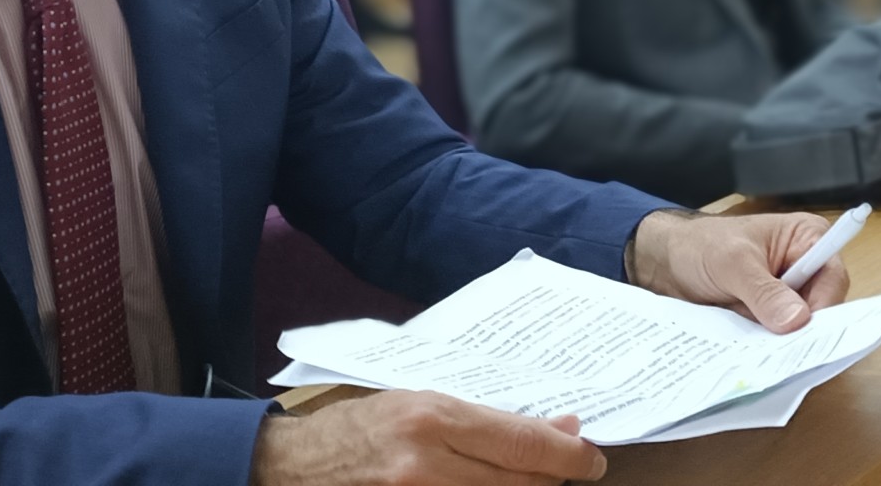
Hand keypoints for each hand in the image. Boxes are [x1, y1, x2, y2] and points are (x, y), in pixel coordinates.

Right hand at [252, 390, 604, 484]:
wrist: (288, 469)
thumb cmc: (356, 429)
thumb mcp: (419, 402)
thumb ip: (488, 419)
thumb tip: (559, 428)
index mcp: (430, 419)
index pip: (524, 445)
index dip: (570, 456)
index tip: (592, 458)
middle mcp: (425, 466)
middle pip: (521, 484)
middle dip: (552, 479)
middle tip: (568, 470)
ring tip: (529, 480)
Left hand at [626, 210, 851, 332]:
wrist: (666, 261)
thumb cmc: (701, 245)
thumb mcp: (733, 263)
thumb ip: (764, 291)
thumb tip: (797, 320)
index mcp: (808, 239)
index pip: (832, 278)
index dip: (824, 306)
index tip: (805, 331)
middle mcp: (805, 268)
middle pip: (820, 308)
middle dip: (800, 329)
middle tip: (780, 348)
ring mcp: (787, 295)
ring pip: (798, 328)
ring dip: (780, 340)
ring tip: (759, 351)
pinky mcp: (770, 317)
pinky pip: (777, 338)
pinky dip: (765, 346)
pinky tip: (750, 353)